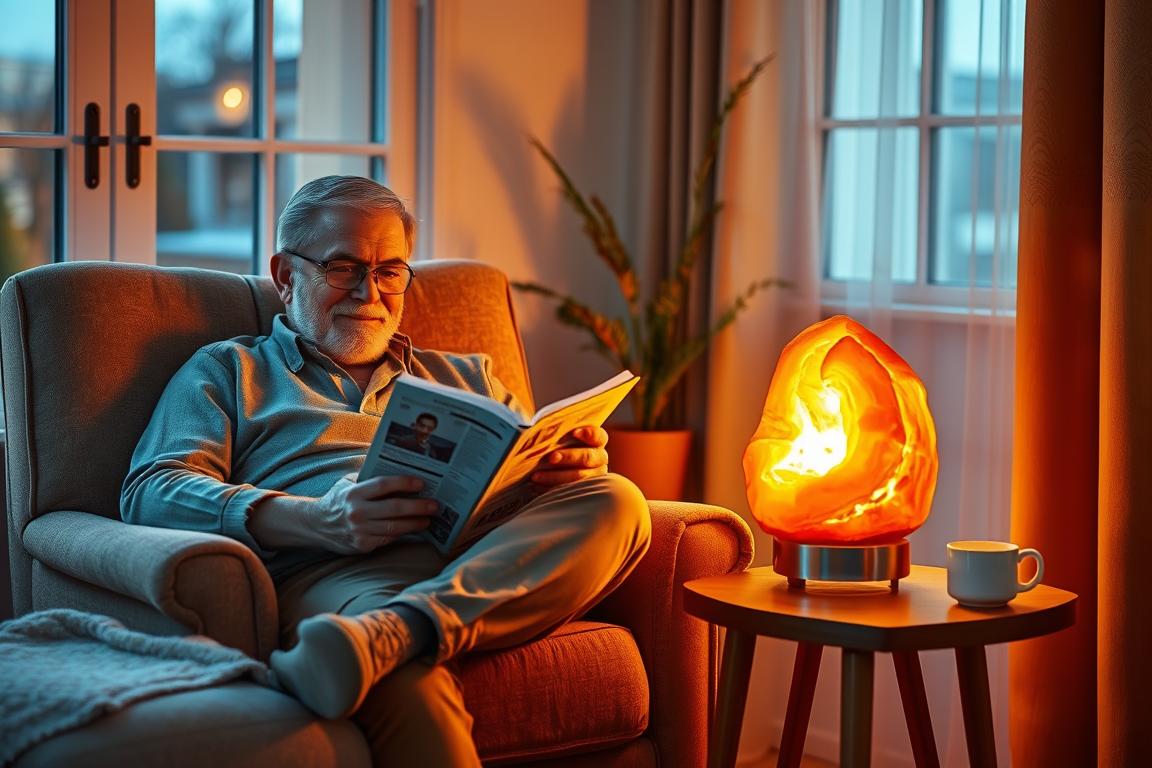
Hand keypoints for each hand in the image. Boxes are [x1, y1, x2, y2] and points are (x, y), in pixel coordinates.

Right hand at [312, 473, 439, 553]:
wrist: (316, 525)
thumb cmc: (339, 500)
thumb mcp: (349, 483)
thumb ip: (370, 477)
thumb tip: (400, 466)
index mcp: (354, 493)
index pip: (383, 485)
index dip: (404, 483)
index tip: (422, 483)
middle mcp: (356, 512)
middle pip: (394, 508)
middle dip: (418, 507)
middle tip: (435, 505)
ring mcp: (359, 531)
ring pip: (395, 528)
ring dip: (415, 524)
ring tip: (429, 519)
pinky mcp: (362, 545)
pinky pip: (388, 539)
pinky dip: (403, 534)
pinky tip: (413, 529)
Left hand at [530, 426, 608, 487]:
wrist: (548, 462)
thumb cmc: (555, 443)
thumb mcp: (557, 435)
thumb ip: (557, 432)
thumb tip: (545, 432)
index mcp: (597, 441)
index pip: (598, 436)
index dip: (589, 434)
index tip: (574, 432)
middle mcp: (599, 459)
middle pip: (587, 458)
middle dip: (569, 457)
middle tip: (551, 458)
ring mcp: (593, 476)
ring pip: (579, 477)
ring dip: (556, 476)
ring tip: (536, 476)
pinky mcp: (581, 491)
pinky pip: (569, 491)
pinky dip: (551, 488)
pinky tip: (536, 486)